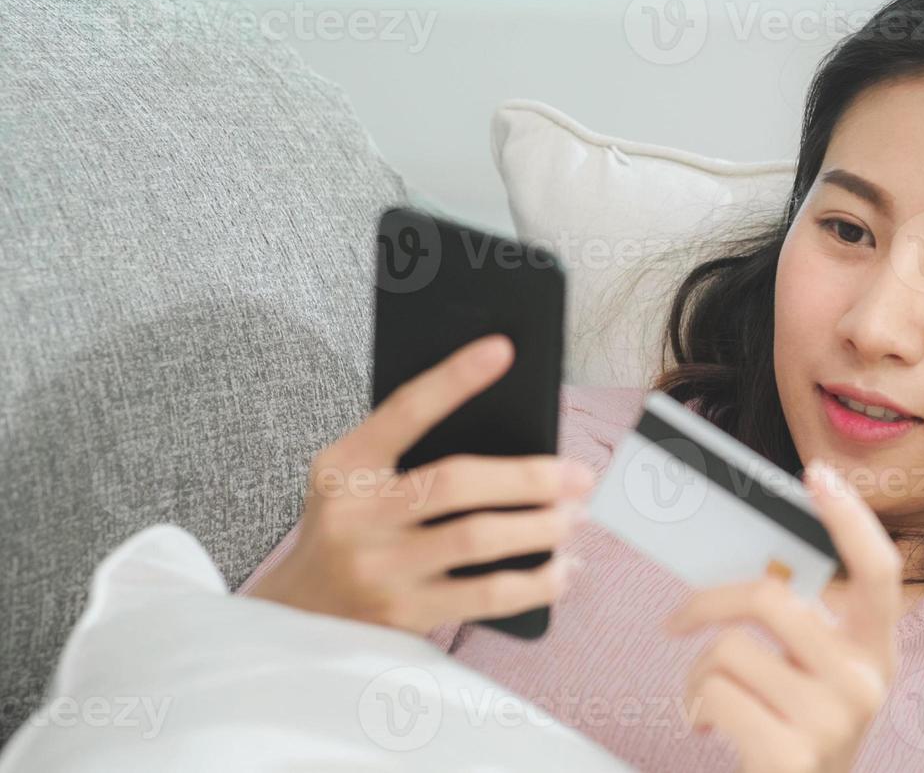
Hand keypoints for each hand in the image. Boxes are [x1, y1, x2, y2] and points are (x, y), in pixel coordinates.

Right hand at [248, 333, 595, 632]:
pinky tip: (562, 569)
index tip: (503, 350)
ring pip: (478, 539)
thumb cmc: (352, 531)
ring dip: (542, 526)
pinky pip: (485, 596)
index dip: (454, 379)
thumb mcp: (358, 483)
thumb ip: (414, 455)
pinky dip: (536, 581)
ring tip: (577, 516)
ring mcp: (379, 570)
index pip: (404, 411)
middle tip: (581, 475)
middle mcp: (356, 517)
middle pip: (457, 482)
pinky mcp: (403, 616)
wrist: (299, 617)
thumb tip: (516, 436)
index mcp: (344, 468)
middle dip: (531, 476)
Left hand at [665, 459, 900, 772]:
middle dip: (708, 602)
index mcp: (877, 651)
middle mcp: (866, 681)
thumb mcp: (817, 677)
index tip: (817, 476)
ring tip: (707, 697)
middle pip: (772, 596)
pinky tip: (707, 726)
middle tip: (678, 619)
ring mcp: (834, 719)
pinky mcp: (792, 753)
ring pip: (730, 648)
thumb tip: (754, 563)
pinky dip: (694, 706)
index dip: (850, 519)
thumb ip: (803, 625)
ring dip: (698, 673)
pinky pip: (715, 693)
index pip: (879, 570)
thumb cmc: (797, 734)